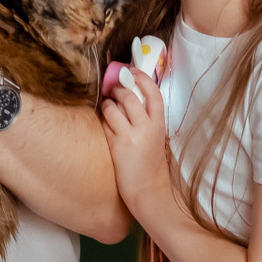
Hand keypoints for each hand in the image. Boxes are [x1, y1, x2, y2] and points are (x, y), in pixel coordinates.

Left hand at [100, 67, 175, 208]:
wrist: (148, 191)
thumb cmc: (151, 165)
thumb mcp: (156, 138)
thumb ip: (146, 119)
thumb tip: (130, 98)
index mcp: (159, 125)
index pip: (153, 93)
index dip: (142, 78)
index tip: (132, 70)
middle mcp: (146, 128)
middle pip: (129, 96)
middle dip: (118, 88)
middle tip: (113, 88)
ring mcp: (130, 136)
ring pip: (113, 108)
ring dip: (107, 104)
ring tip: (107, 107)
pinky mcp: (116, 146)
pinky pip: (104, 125)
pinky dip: (102, 121)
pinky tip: (104, 125)